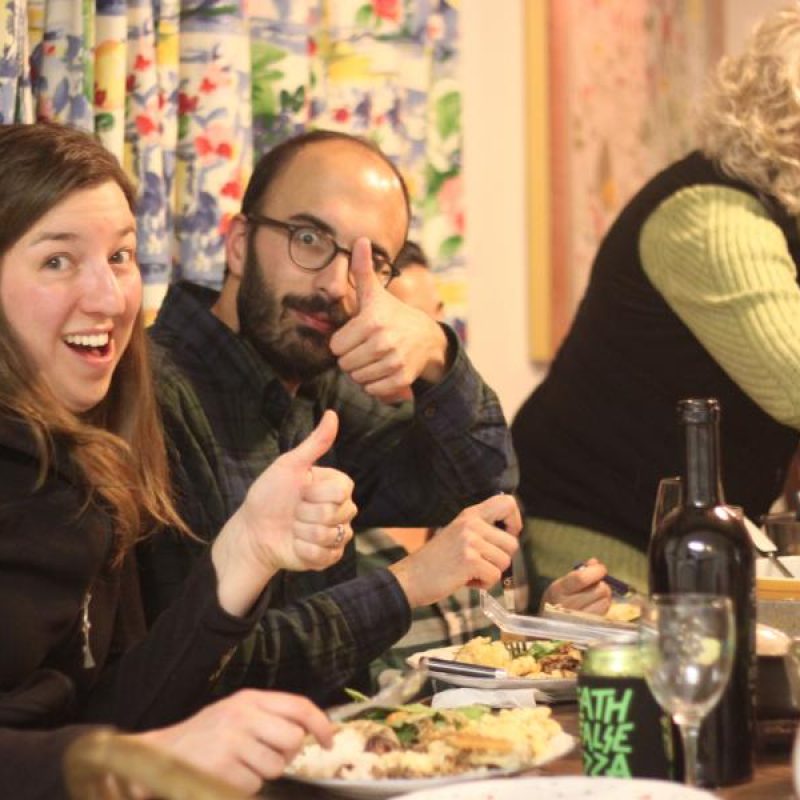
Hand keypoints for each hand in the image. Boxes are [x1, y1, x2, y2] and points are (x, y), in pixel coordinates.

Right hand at [137, 690, 332, 794]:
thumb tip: (308, 731)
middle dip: (286, 753)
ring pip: (276, 766)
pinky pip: (254, 785)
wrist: (163, 753)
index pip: (298, 706)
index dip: (320, 723)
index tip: (328, 740)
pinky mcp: (223, 769)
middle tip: (265, 754)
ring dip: (262, 772)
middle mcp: (243, 716)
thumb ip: (270, 716)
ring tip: (239, 764)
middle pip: (292, 739)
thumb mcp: (237, 713)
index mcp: (249, 699)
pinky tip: (226, 775)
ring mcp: (232, 742)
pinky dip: (244, 786)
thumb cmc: (206, 734)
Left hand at [213, 410, 356, 614]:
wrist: (252, 531)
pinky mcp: (329, 557)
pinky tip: (295, 545)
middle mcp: (341, 510)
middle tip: (293, 511)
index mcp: (336, 486)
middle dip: (306, 513)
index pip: (342, 490)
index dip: (316, 493)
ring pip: (329, 536)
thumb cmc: (269, 495)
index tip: (301, 491)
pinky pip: (325, 556)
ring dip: (302, 533)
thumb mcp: (289, 466)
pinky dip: (304, 551)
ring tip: (292, 528)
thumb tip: (332, 413)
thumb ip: (315, 443)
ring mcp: (337, 535)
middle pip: (337, 514)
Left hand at [329, 238, 448, 400]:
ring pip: (357, 379)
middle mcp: (383, 342)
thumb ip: (362, 270)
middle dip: (351, 358)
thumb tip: (360, 239)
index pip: (336, 346)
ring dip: (361, 372)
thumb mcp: (376, 293)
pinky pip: (373, 390)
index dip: (342, 342)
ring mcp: (394, 362)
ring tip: (372, 358)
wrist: (427, 338)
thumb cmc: (393, 314)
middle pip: (345, 364)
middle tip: (363, 348)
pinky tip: (381, 370)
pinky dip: (374, 384)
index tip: (354, 335)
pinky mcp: (401, 379)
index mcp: (372, 321)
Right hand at [388, 494, 520, 607]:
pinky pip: (495, 577)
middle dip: (500, 559)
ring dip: (490, 573)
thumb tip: (511, 535)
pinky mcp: (470, 561)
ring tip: (468, 571)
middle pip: (512, 543)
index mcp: (470, 515)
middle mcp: (472, 524)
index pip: (507, 503)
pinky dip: (483, 585)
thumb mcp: (458, 534)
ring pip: (505, 562)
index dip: (514, 522)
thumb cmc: (436, 561)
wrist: (410, 578)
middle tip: (479, 563)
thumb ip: (481, 530)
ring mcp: (471, 542)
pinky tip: (465, 580)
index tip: (505, 536)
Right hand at [541, 557, 612, 614]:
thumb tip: (595, 563)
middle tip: (597, 583)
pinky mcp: (589, 626)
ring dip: (604, 595)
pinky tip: (597, 603)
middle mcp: (568, 605)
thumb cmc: (559, 597)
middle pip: (599, 590)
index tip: (601, 569)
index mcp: (558, 590)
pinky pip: (605, 611)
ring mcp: (579, 618)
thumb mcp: (564, 582)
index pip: (581, 578)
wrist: (549, 620)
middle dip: (602, 583)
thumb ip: (580, 571)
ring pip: (605, 601)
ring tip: (596, 594)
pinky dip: (604, 604)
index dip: (595, 571)